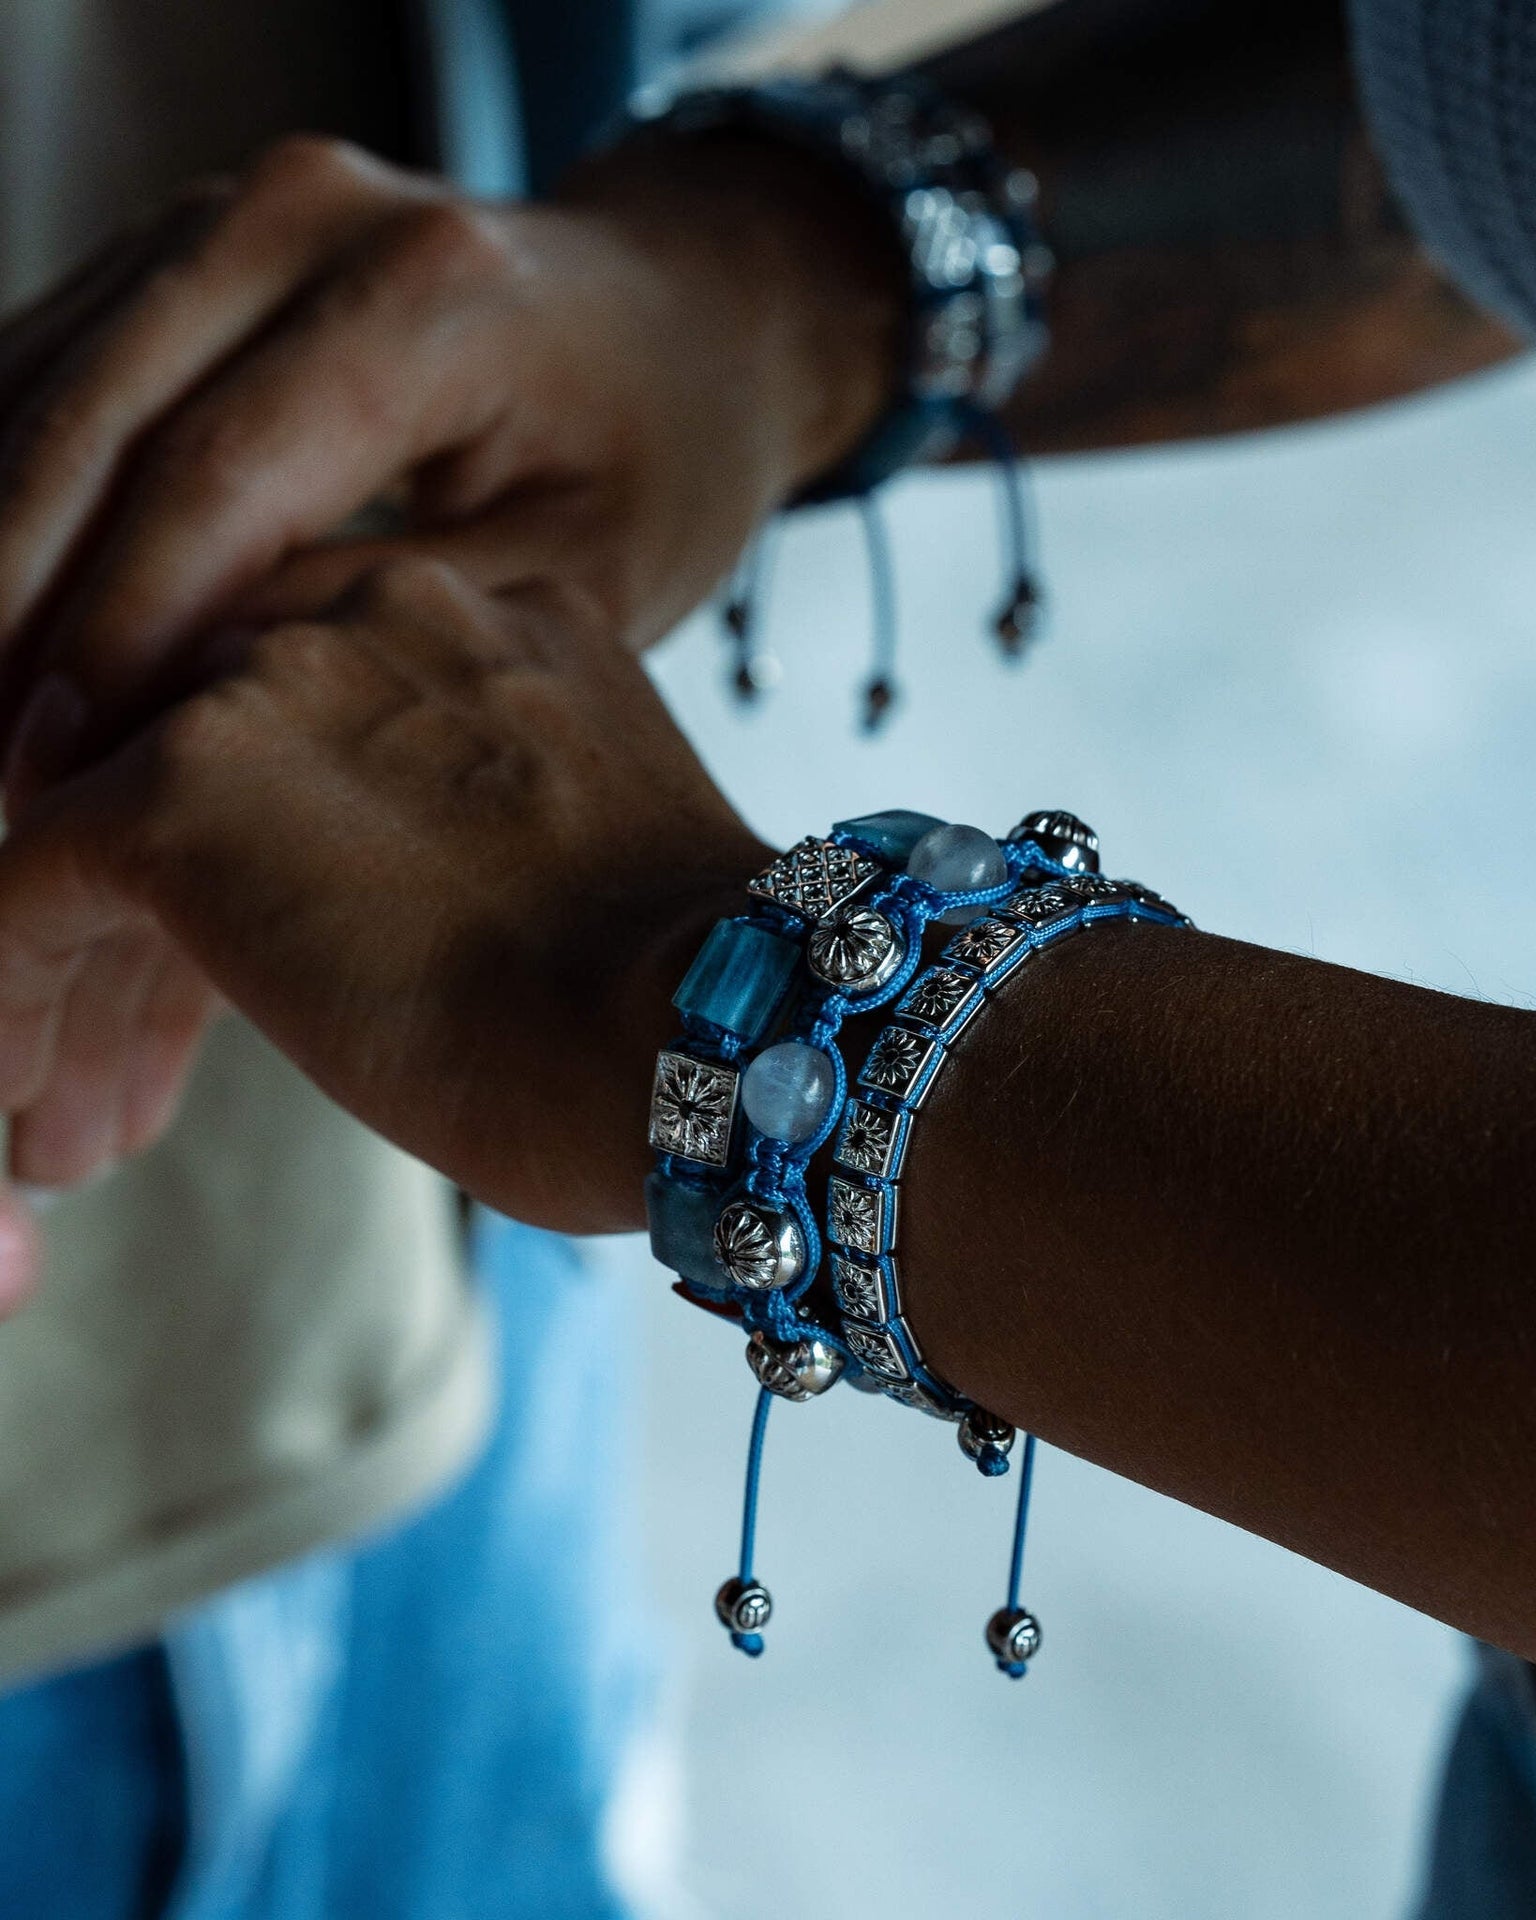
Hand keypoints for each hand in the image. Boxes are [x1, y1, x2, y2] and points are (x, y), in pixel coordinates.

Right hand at [0, 130, 898, 795]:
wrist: (683, 327)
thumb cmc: (659, 456)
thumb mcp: (579, 570)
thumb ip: (397, 619)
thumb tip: (202, 692)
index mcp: (427, 296)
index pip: (217, 480)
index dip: (121, 635)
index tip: (61, 770)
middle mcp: (307, 219)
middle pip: (95, 420)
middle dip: (15, 602)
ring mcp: (235, 213)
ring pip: (45, 384)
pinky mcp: (194, 243)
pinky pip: (60, 361)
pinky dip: (17, 483)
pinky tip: (10, 606)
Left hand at [0, 560, 769, 1230]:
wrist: (706, 1031)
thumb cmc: (686, 997)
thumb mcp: (586, 853)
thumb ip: (480, 817)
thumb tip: (390, 907)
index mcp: (491, 620)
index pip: (318, 720)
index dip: (274, 867)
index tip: (256, 996)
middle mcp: (373, 608)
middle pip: (208, 762)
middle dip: (164, 938)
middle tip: (137, 1082)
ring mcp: (270, 682)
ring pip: (106, 819)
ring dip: (85, 992)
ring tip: (80, 1137)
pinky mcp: (174, 787)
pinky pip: (27, 888)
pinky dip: (14, 1002)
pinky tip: (34, 1108)